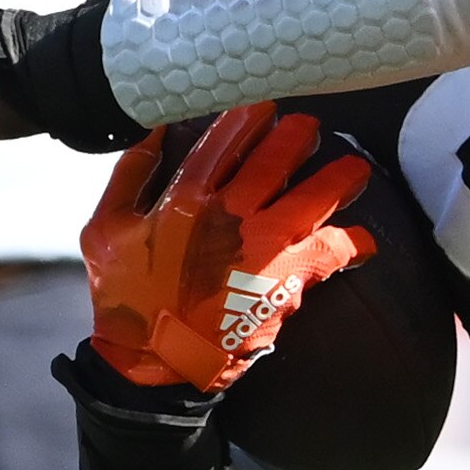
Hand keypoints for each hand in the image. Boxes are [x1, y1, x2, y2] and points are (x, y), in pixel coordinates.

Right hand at [83, 105, 374, 391]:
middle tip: (310, 129)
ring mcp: (263, 247)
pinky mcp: (285, 281)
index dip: (250, 117)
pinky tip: (363, 239)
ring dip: (338, 179)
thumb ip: (131, 173)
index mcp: (186, 197)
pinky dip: (352, 244)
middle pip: (276, 160)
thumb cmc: (128, 296)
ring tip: (355, 169)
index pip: (225, 140)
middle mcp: (231, 215)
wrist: (156, 362)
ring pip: (314, 197)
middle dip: (298, 137)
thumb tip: (154, 129)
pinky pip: (332, 253)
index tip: (266, 107)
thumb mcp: (106, 227)